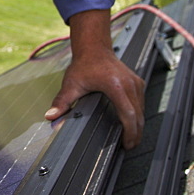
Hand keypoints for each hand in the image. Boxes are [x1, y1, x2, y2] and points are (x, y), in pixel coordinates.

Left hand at [44, 9, 144, 148]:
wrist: (94, 48)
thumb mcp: (71, 84)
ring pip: (142, 110)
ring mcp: (135, 83)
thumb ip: (62, 102)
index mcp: (116, 86)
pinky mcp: (137, 82)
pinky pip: (141, 103)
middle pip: (139, 115)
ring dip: (138, 125)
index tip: (126, 144)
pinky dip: (138, 115)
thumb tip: (51, 116)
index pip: (128, 114)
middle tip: (129, 147)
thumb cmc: (84, 64)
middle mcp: (129, 84)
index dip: (129, 132)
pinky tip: (132, 123)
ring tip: (130, 139)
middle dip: (136, 134)